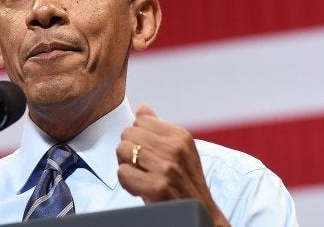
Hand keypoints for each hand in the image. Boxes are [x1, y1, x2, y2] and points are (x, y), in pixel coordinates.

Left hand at [116, 104, 229, 226]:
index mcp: (181, 136)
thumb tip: (142, 107)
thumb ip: (159, 129)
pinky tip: (140, 189)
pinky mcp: (157, 187)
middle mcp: (175, 149)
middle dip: (129, 150)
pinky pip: (123, 172)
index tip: (148, 153)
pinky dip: (127, 183)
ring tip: (141, 176)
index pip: (140, 120)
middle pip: (128, 133)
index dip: (138, 137)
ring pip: (122, 150)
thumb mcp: (180, 151)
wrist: (201, 216)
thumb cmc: (186, 183)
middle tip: (141, 167)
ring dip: (126, 166)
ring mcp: (166, 168)